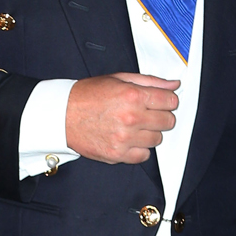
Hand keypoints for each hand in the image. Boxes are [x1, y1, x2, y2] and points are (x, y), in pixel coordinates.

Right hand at [65, 72, 179, 163]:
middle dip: (161, 116)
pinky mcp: (117, 154)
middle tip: (148, 114)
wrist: (61, 115)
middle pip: (168, 121)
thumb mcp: (118, 79)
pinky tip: (129, 139)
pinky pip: (143, 156)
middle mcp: (131, 118)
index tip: (161, 102)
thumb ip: (150, 81)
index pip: (171, 101)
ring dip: (150, 133)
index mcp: (133, 96)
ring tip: (135, 126)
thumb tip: (174, 84)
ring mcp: (124, 138)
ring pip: (157, 139)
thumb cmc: (87, 96)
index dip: (168, 100)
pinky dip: (139, 149)